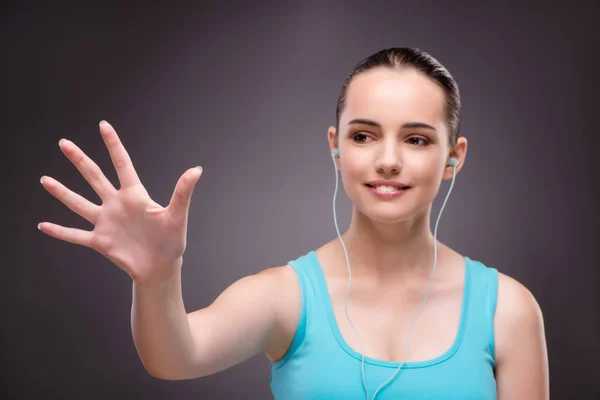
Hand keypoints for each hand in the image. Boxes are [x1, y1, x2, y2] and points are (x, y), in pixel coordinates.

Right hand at [39, 120, 201, 284]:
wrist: (161, 267)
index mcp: (135, 195)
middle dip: (79, 160)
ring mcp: (106, 222)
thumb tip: (197, 169)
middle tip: (63, 143)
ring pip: (79, 204)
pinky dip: (60, 232)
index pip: (122, 164)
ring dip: (62, 192)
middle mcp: (116, 204)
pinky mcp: (100, 242)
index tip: (104, 125)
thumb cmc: (171, 241)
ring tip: (45, 180)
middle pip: (94, 177)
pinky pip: (76, 235)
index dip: (113, 144)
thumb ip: (183, 192)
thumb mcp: (177, 215)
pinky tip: (43, 226)